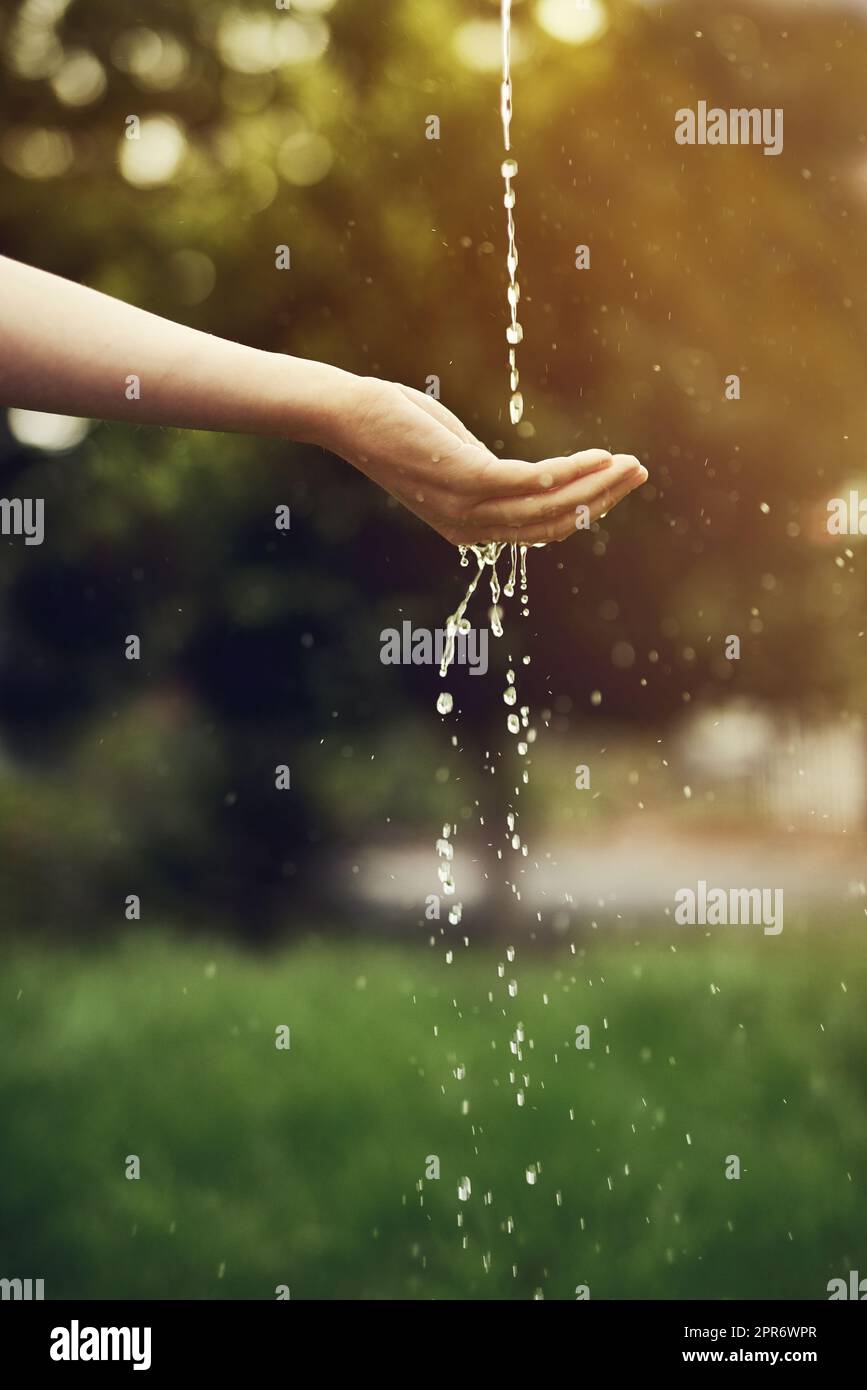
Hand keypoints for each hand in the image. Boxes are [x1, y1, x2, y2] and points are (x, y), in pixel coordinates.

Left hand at [328, 376, 647, 544]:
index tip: (616, 482)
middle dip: (602, 500)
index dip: (585, 510)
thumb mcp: (452, 457)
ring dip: (596, 486)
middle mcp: (469, 529)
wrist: (349, 417)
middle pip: (553, 525)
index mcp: (469, 528)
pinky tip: (596, 455)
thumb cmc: (397, 428)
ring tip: (629, 463)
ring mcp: (467, 508)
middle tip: (638, 472)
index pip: (540, 530)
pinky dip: (569, 472)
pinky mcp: (466, 479)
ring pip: (549, 508)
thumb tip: (526, 475)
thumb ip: (489, 472)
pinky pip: (531, 483)